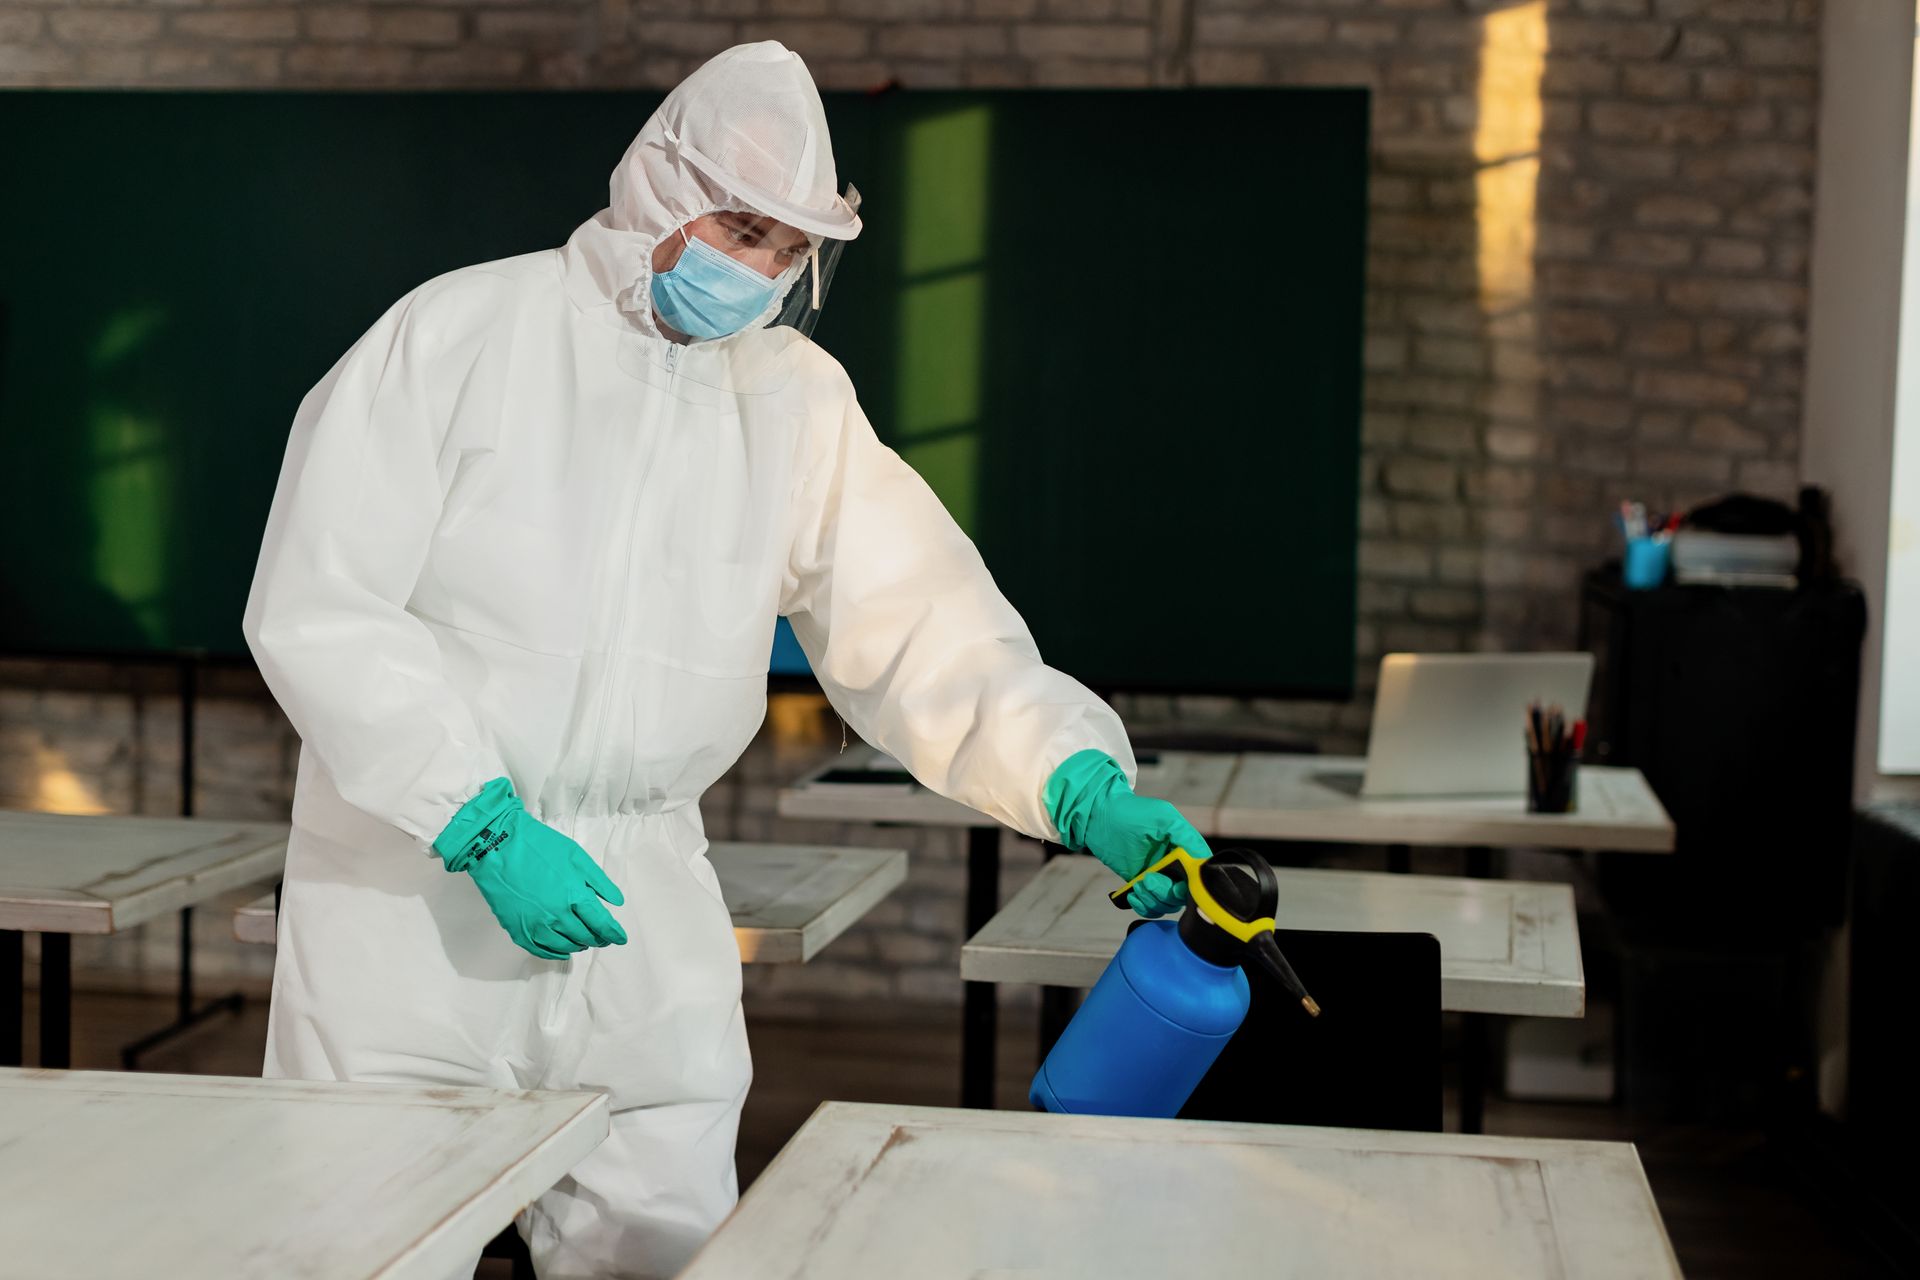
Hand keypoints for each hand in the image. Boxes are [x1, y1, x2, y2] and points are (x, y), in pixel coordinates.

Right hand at [433, 778, 627, 959]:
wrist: (497, 846)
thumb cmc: (539, 846)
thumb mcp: (576, 857)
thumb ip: (599, 882)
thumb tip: (617, 902)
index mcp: (574, 895)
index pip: (601, 924)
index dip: (614, 934)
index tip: (621, 938)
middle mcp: (557, 915)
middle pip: (586, 936)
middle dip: (599, 939)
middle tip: (604, 938)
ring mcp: (536, 925)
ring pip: (566, 946)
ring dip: (579, 945)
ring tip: (584, 941)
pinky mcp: (518, 930)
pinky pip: (542, 950)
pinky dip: (556, 953)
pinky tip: (562, 950)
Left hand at [1043, 750, 1213, 917]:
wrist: (1099, 818)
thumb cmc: (1132, 813)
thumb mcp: (1163, 818)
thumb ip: (1186, 837)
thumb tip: (1201, 860)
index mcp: (1185, 848)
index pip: (1200, 875)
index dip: (1192, 885)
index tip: (1176, 884)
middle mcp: (1175, 864)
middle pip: (1184, 894)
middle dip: (1165, 892)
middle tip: (1146, 879)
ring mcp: (1159, 876)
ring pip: (1167, 904)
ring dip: (1152, 899)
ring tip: (1137, 885)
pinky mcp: (1142, 885)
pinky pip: (1151, 906)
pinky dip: (1143, 905)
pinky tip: (1132, 894)